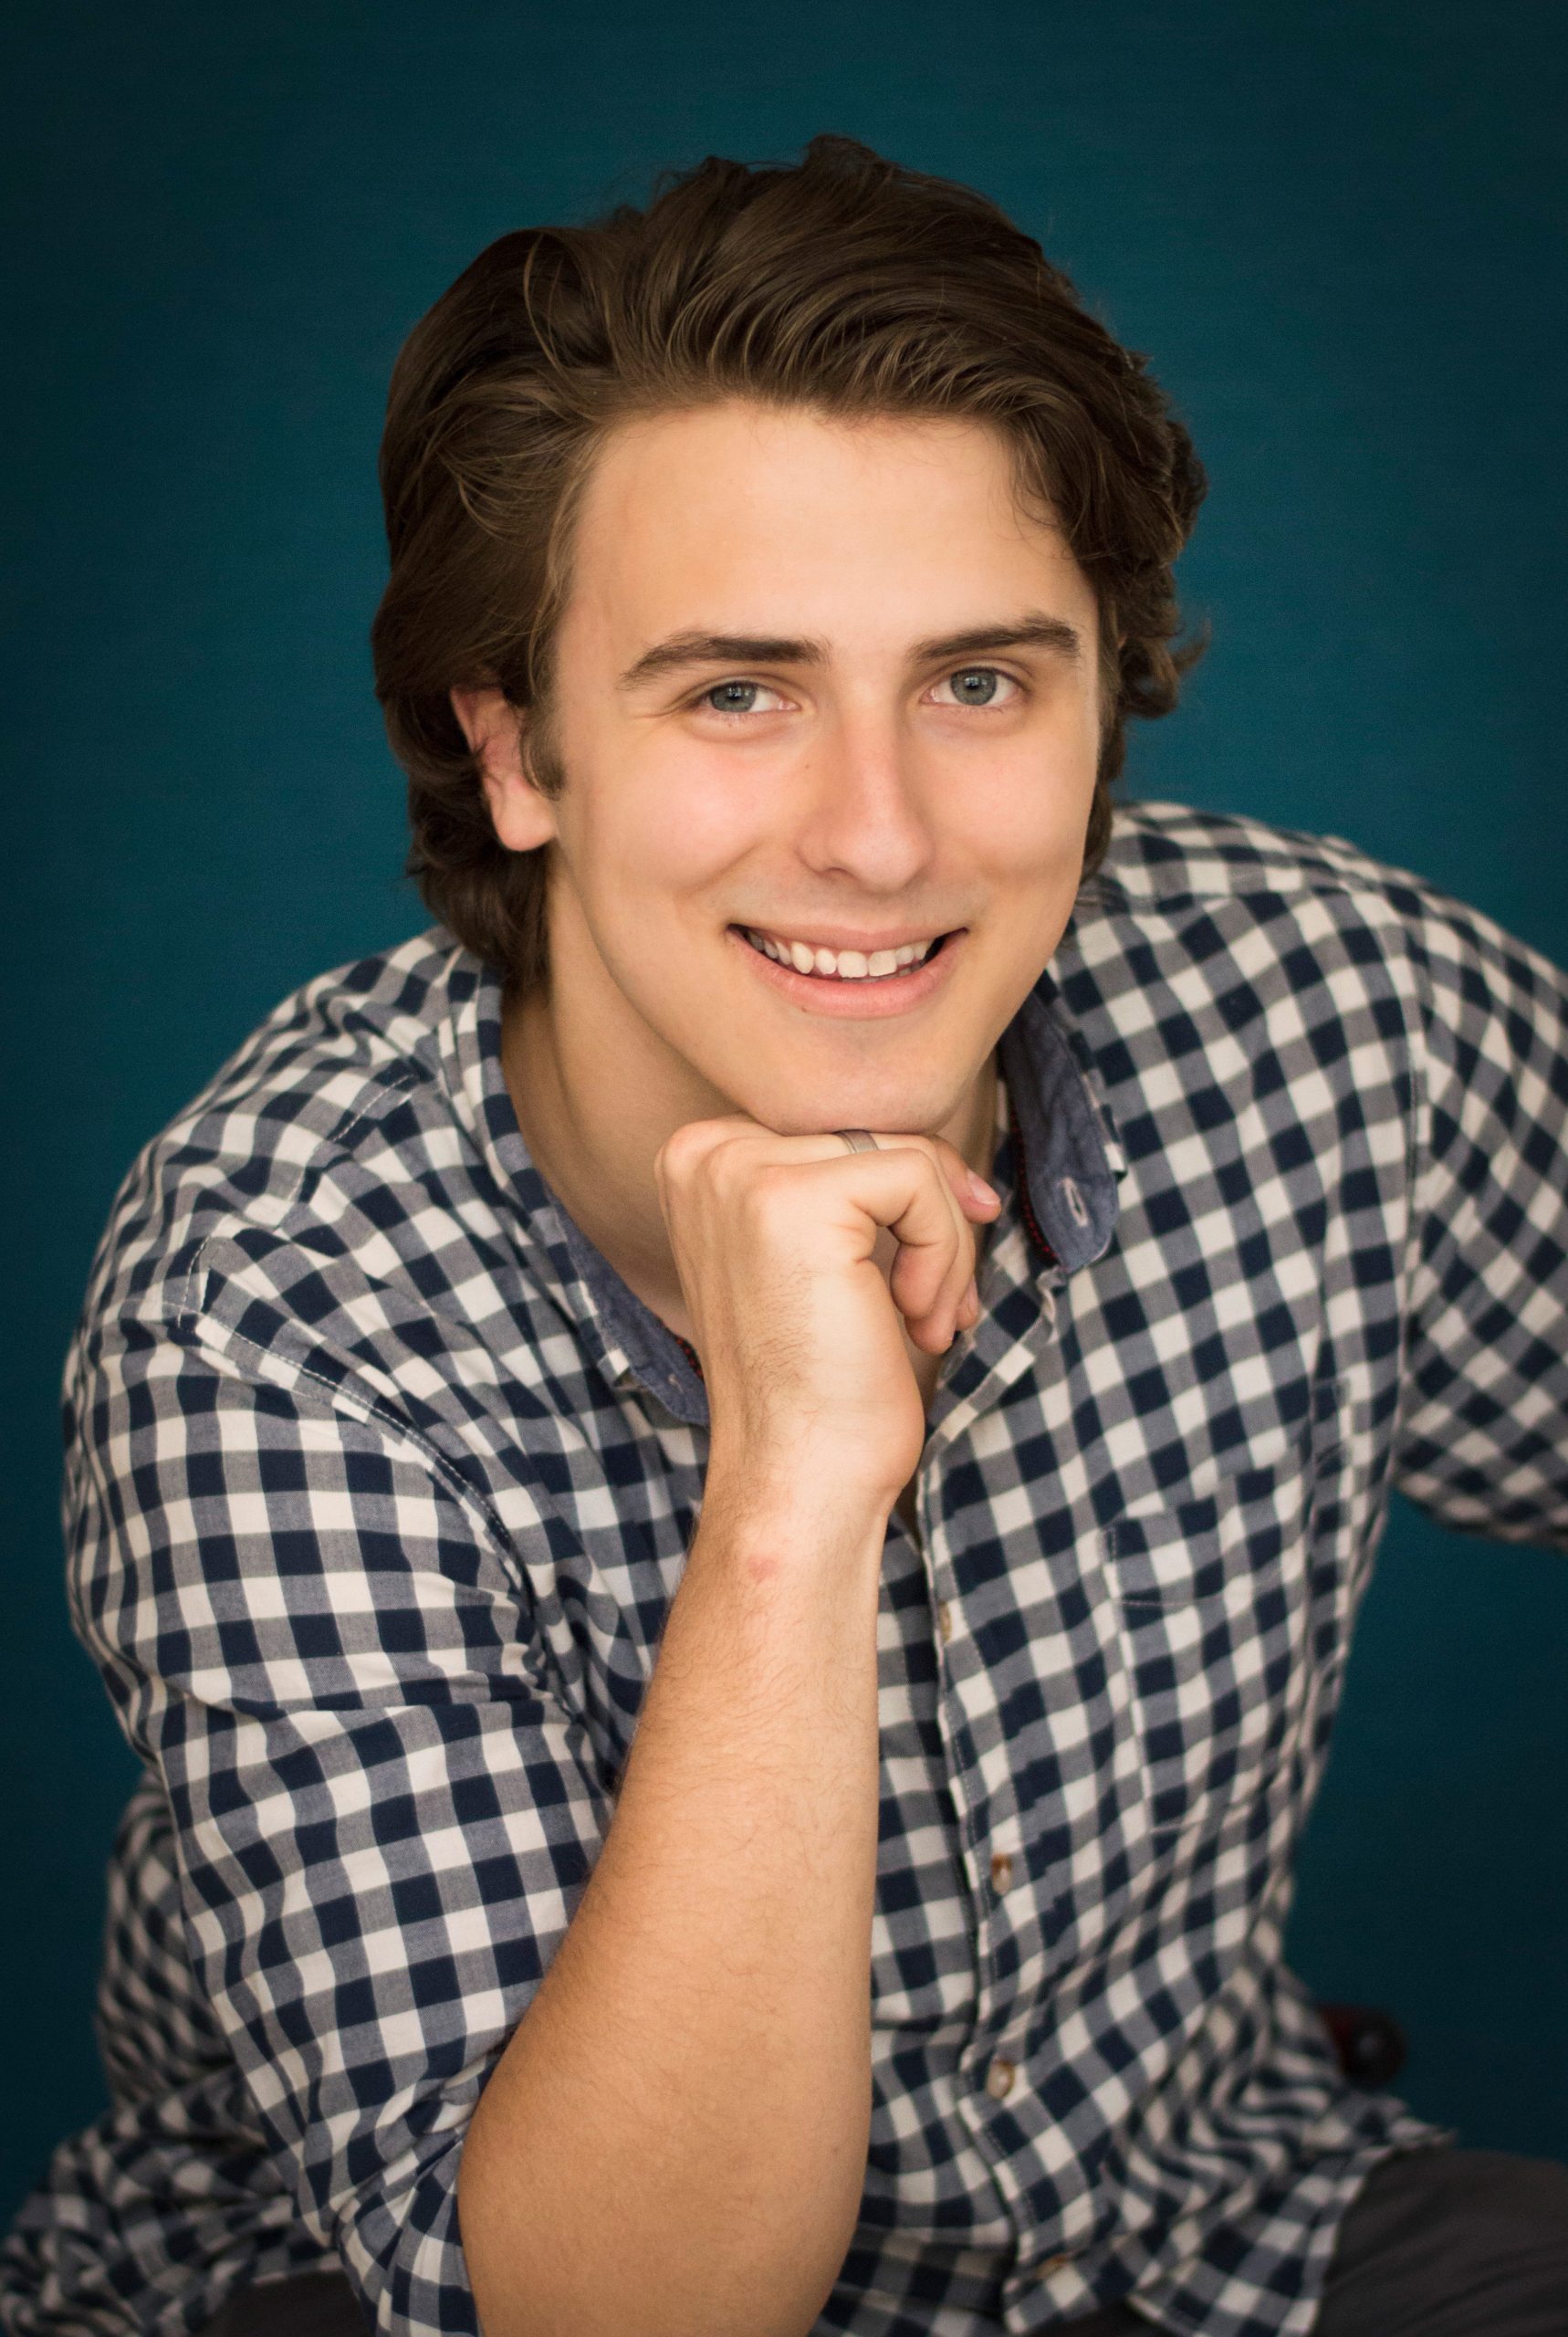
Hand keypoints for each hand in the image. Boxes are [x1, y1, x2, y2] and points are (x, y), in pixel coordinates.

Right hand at [654, 1119, 999, 1514]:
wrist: (799, 1479)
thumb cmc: (821, 1386)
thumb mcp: (824, 1259)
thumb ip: (851, 1185)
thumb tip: (951, 1155)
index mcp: (698, 1159)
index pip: (844, 1129)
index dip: (907, 1198)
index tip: (924, 1273)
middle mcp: (703, 1153)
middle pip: (878, 1132)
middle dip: (934, 1222)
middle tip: (935, 1308)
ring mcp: (739, 1172)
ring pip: (907, 1155)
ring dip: (945, 1247)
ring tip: (928, 1321)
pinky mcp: (792, 1199)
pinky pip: (919, 1179)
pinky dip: (945, 1255)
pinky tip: (916, 1321)